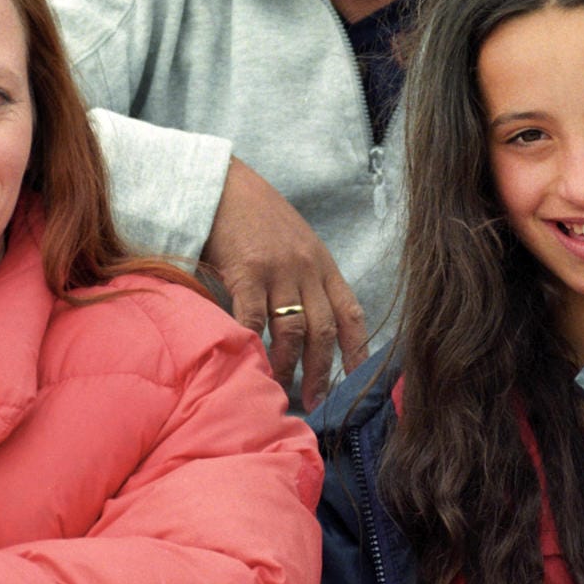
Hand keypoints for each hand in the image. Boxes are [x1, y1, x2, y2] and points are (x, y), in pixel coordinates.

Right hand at [203, 157, 369, 408]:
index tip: (360, 380)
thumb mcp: (293, 243)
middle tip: (316, 400)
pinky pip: (254, 318)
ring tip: (279, 388)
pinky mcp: (247, 270)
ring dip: (287, 365)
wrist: (224, 183)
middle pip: (324, 329)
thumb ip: (304, 278)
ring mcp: (279, 269)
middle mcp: (307, 268)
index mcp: (322, 263)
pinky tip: (251, 362)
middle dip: (323, 370)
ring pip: (292, 330)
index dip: (359, 349)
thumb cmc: (255, 215)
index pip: (351, 312)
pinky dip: (254, 345)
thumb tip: (305, 324)